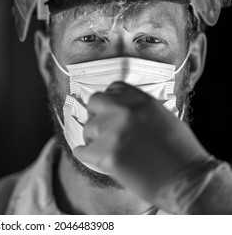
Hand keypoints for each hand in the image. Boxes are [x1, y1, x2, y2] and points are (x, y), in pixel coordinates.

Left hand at [73, 81, 209, 204]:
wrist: (187, 182)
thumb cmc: (181, 154)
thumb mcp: (163, 118)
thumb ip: (140, 110)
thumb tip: (121, 112)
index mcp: (141, 100)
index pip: (113, 88)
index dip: (109, 102)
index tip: (109, 112)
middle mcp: (125, 109)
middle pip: (94, 102)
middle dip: (97, 115)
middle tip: (103, 130)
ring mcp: (113, 130)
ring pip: (87, 128)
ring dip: (93, 139)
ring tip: (107, 150)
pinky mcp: (105, 152)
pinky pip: (82, 151)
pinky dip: (86, 156)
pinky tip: (94, 159)